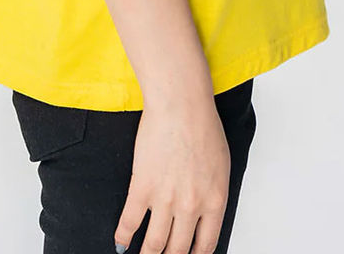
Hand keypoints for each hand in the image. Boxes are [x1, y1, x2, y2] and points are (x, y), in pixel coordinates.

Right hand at [114, 94, 230, 253]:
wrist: (181, 105)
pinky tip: (121, 242)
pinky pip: (130, 222)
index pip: (205, 246)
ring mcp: (165, 200)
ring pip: (154, 244)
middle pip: (178, 249)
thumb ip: (213, 193)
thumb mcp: (221, 165)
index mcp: (215, 202)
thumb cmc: (203, 126)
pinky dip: (124, 236)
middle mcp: (191, 207)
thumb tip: (204, 212)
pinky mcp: (142, 187)